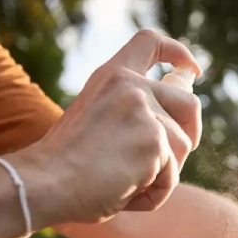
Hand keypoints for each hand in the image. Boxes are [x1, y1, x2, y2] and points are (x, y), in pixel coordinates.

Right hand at [14, 30, 202, 224]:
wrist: (45, 182)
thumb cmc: (65, 164)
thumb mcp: (97, 121)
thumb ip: (129, 113)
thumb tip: (177, 127)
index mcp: (112, 76)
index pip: (150, 42)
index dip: (179, 54)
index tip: (191, 70)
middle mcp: (131, 87)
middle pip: (189, 104)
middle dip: (192, 132)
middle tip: (175, 156)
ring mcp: (146, 112)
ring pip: (182, 148)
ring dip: (162, 174)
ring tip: (124, 182)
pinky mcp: (155, 141)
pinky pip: (171, 177)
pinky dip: (153, 194)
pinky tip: (123, 193)